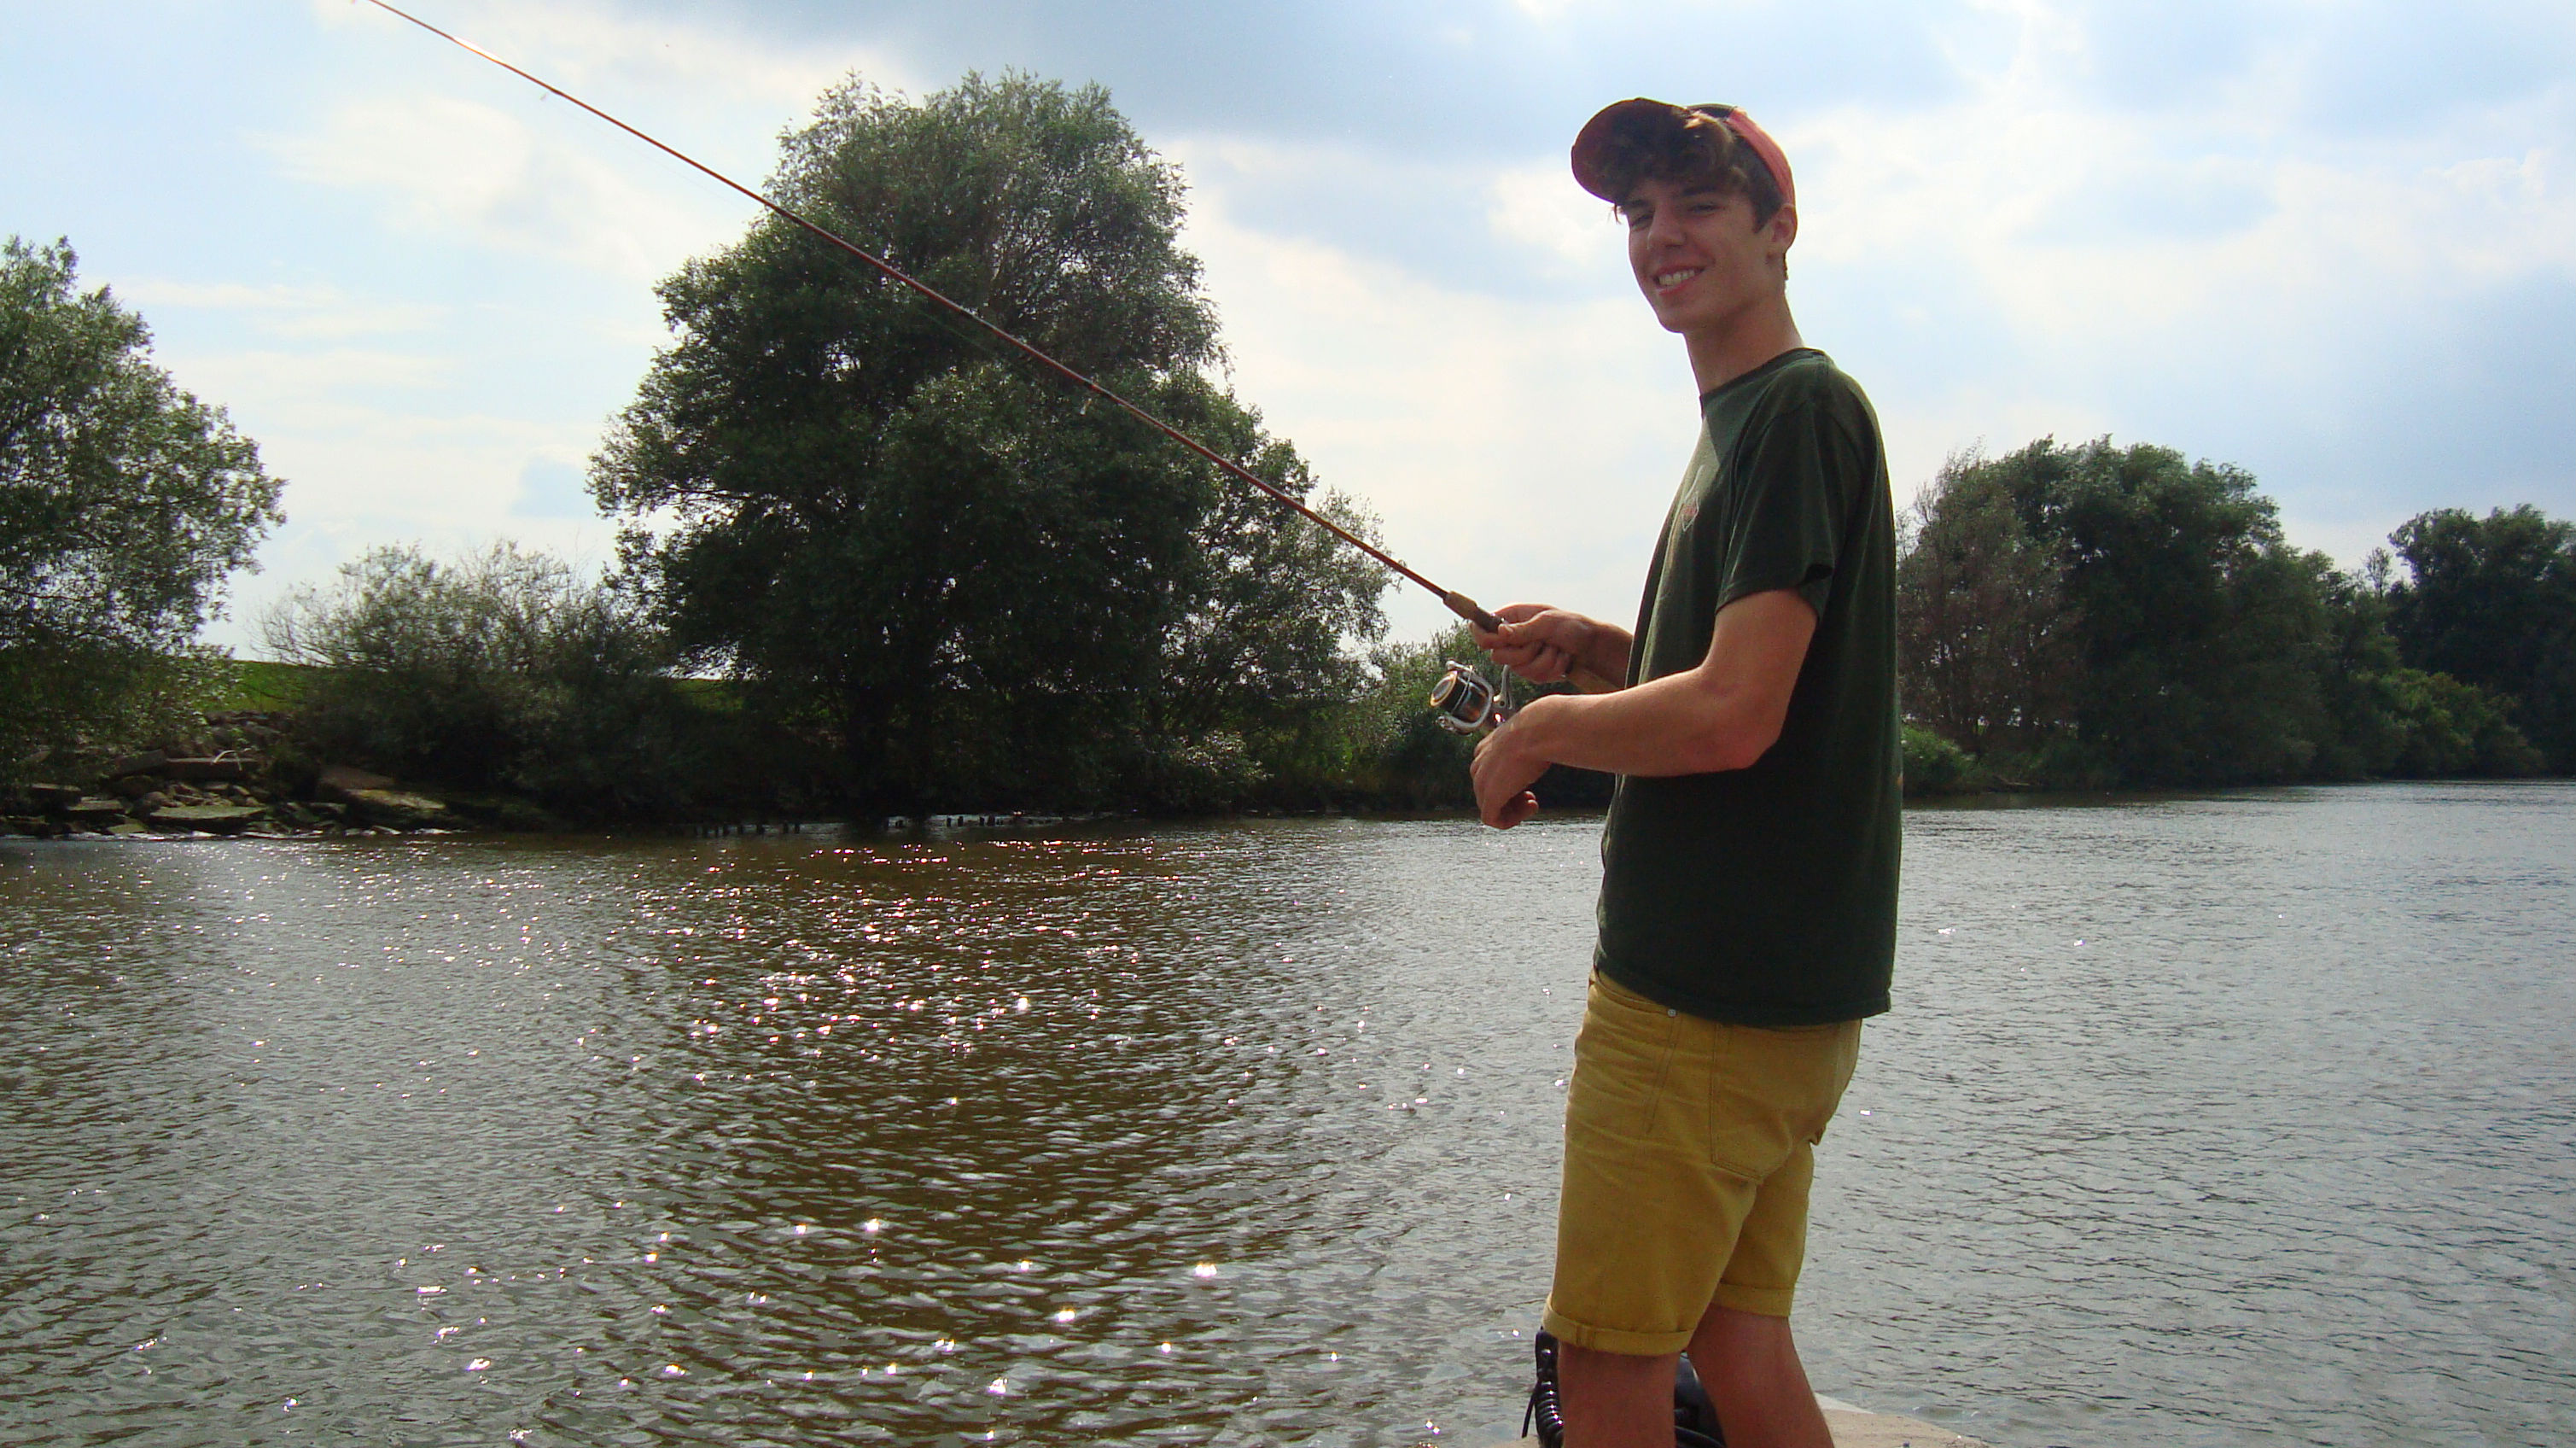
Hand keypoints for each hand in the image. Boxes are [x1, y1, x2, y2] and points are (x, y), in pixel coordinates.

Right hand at [1471, 604, 1600, 686]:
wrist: (1592, 647)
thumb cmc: (1572, 626)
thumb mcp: (1548, 622)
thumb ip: (1524, 629)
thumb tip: (1501, 631)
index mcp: (1513, 617)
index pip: (1483, 628)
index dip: (1484, 637)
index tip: (1499, 640)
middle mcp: (1514, 637)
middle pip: (1498, 656)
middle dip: (1524, 652)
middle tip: (1542, 643)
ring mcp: (1522, 656)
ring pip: (1518, 670)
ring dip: (1543, 661)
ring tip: (1557, 649)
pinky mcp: (1533, 671)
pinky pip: (1533, 677)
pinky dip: (1551, 669)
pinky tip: (1562, 659)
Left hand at [1471, 698, 1558, 829]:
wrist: (1540, 731)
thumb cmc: (1540, 732)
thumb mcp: (1528, 741)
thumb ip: (1526, 749)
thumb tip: (1546, 747)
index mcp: (1485, 751)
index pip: (1489, 776)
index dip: (1509, 784)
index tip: (1527, 783)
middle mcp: (1479, 766)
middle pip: (1488, 793)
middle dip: (1510, 798)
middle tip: (1532, 796)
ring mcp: (1481, 783)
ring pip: (1490, 808)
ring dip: (1513, 810)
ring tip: (1532, 802)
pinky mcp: (1489, 798)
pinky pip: (1492, 820)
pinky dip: (1510, 821)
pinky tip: (1529, 808)